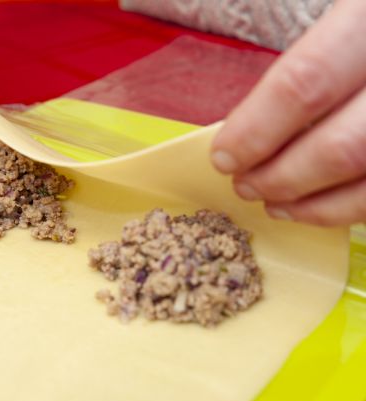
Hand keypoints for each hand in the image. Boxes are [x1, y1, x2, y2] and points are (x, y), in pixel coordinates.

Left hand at [211, 0, 365, 226]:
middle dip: (280, 176)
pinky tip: (314, 208)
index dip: (257, 129)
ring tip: (271, 203)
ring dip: (311, 203)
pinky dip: (347, 209)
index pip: (305, 82)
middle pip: (341, 145)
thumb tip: (247, 126)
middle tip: (243, 185)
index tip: (224, 156)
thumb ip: (309, 66)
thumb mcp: (349, 18)